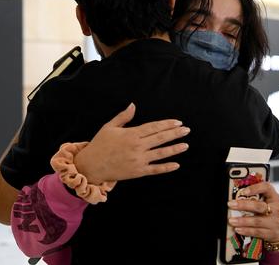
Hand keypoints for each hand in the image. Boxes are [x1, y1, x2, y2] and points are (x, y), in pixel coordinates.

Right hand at [75, 103, 189, 183]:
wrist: (92, 165)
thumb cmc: (99, 144)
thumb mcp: (109, 127)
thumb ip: (123, 117)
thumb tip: (133, 105)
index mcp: (131, 134)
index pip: (153, 127)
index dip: (167, 124)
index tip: (178, 122)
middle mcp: (137, 146)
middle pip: (160, 138)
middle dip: (175, 133)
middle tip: (187, 130)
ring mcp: (138, 159)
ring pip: (161, 153)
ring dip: (174, 149)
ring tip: (185, 145)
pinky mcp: (138, 172)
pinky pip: (155, 169)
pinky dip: (166, 167)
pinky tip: (176, 164)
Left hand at [227, 182, 278, 242]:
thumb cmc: (269, 211)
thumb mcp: (265, 201)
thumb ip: (254, 197)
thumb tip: (234, 195)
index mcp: (274, 197)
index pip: (267, 188)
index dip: (255, 188)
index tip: (243, 191)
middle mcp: (276, 209)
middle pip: (259, 206)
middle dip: (243, 205)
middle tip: (230, 204)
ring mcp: (275, 222)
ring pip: (257, 221)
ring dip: (242, 221)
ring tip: (231, 220)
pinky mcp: (272, 233)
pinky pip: (257, 232)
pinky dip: (246, 230)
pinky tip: (238, 229)